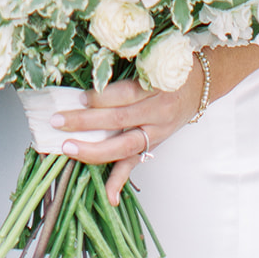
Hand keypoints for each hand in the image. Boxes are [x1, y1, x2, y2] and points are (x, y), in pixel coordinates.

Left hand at [52, 67, 204, 203]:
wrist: (199, 86)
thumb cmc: (170, 69)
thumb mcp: (152, 61)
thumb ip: (126, 68)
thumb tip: (91, 71)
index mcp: (156, 87)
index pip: (124, 95)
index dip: (100, 98)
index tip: (77, 98)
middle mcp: (157, 113)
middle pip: (119, 120)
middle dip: (86, 123)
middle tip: (59, 121)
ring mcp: (156, 133)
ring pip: (124, 146)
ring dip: (94, 150)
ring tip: (69, 149)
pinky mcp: (153, 146)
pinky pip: (135, 164)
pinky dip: (120, 181)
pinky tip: (109, 196)